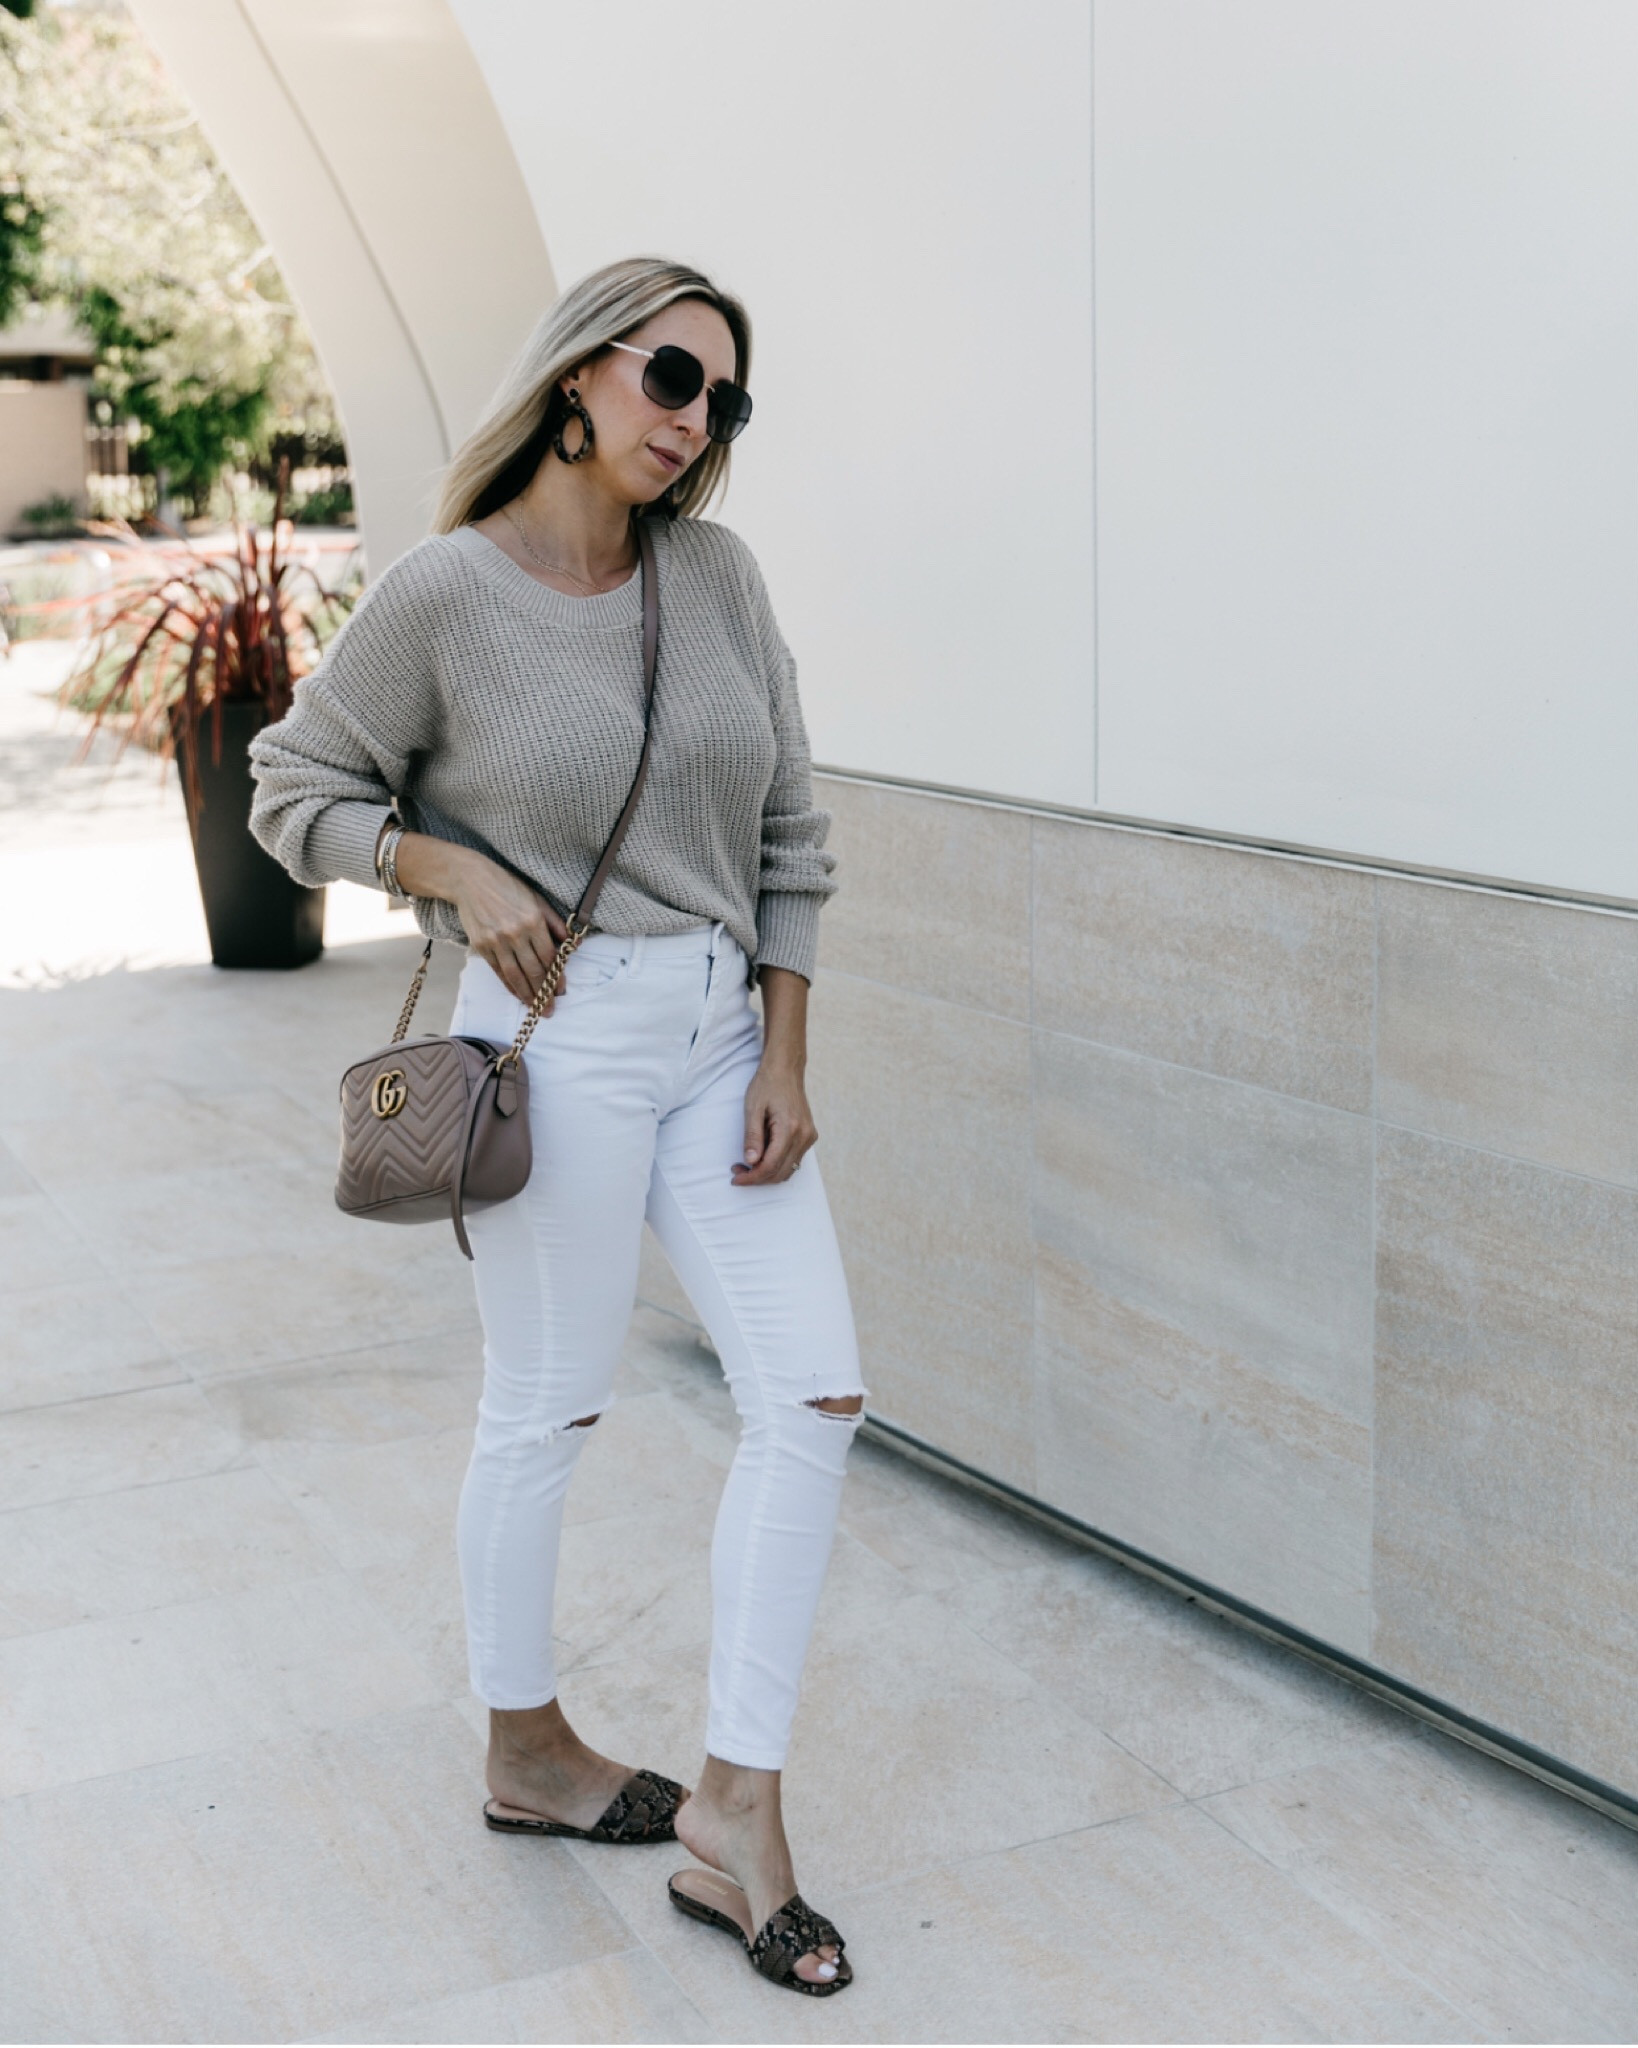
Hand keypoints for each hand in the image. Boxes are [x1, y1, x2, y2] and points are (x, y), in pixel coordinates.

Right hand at [449, 852, 570, 1007]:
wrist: (470, 880)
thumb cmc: (508, 887)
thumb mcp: (537, 899)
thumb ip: (556, 923)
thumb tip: (573, 945)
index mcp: (532, 921)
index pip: (549, 956)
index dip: (556, 976)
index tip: (562, 990)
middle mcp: (515, 934)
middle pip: (533, 970)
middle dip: (544, 992)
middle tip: (551, 1008)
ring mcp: (496, 941)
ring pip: (515, 975)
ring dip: (526, 995)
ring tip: (536, 1009)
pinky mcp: (481, 945)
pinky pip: (498, 971)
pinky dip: (508, 985)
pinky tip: (517, 995)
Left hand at [733, 1058, 817, 1186]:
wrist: (785, 1069)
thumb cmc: (767, 1085)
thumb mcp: (752, 1109)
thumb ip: (752, 1136)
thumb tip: (751, 1162)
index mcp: (790, 1129)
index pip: (771, 1166)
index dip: (752, 1177)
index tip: (736, 1178)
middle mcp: (804, 1136)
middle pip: (781, 1172)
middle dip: (757, 1178)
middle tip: (737, 1172)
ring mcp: (809, 1136)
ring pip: (788, 1169)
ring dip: (767, 1173)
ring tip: (747, 1165)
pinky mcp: (809, 1135)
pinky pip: (793, 1160)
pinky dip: (777, 1165)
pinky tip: (762, 1156)